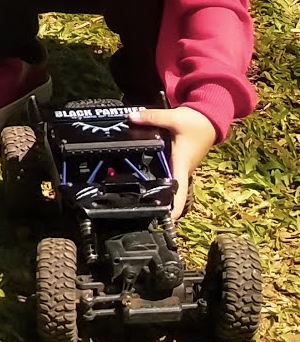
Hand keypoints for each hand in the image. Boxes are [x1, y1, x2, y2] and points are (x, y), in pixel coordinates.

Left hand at [130, 104, 216, 219]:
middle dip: (157, 202)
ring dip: (155, 189)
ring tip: (133, 197)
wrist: (210, 119)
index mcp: (182, 164)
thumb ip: (152, 118)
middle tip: (136, 210)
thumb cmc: (196, 122)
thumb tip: (131, 118)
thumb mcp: (173, 118)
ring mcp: (181, 167)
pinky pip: (166, 173)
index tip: (164, 223)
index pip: (179, 191)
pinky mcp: (178, 163)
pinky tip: (140, 176)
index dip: (172, 209)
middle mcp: (182, 169)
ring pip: (167, 182)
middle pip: (170, 191)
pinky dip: (156, 175)